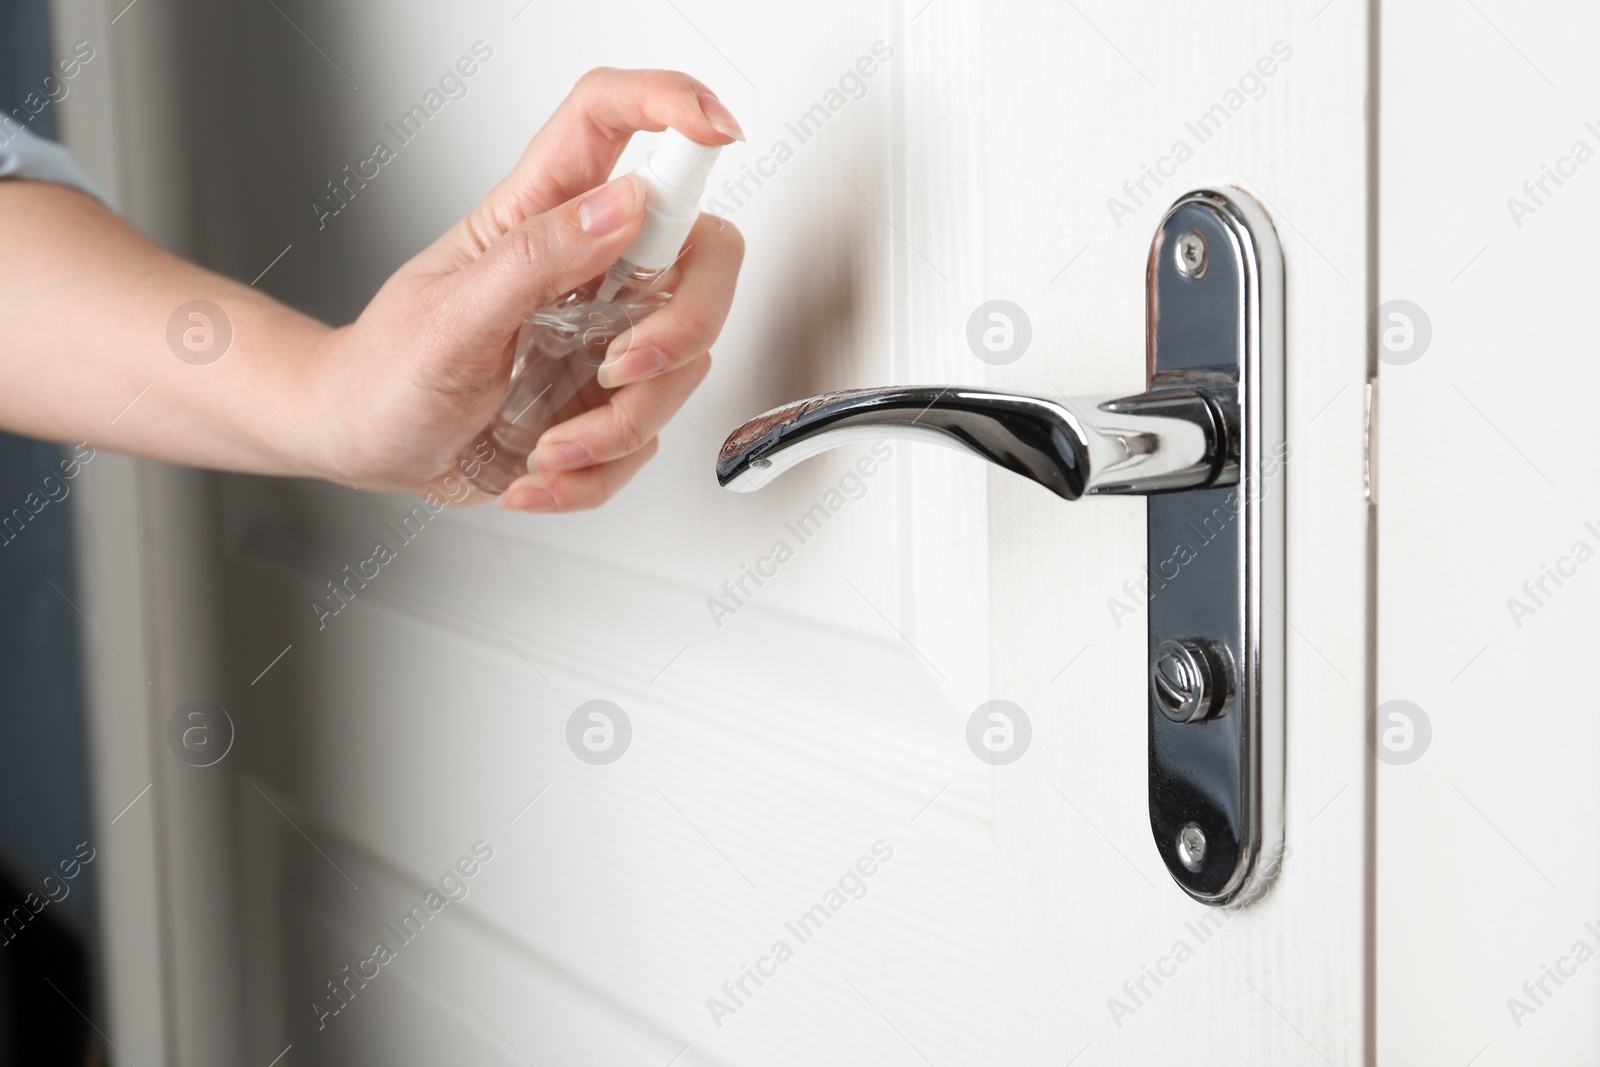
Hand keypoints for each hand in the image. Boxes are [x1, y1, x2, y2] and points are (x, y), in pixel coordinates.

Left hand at [309, 67, 745, 510]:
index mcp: (538, 214)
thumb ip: (537, 258)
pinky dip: (598, 472)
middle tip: (618, 368)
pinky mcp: (608, 400)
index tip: (717, 129)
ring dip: (621, 425)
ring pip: (685, 363)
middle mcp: (588, 268)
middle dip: (683, 327)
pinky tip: (538, 471)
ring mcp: (605, 336)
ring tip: (547, 447)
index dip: (673, 103)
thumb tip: (622, 206)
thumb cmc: (386, 373)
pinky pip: (649, 436)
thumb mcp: (452, 316)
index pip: (612, 122)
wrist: (366, 446)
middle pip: (701, 254)